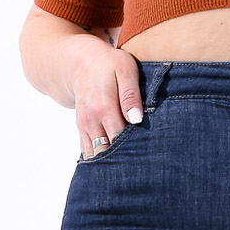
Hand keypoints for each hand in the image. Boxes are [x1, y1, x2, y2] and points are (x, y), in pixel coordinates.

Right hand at [64, 33, 144, 155]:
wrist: (80, 61)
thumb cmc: (108, 63)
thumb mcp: (125, 70)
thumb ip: (131, 95)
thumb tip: (136, 120)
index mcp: (104, 107)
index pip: (120, 138)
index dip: (134, 148)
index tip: (148, 153)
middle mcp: (91, 120)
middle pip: (107, 151)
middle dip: (123, 160)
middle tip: (141, 166)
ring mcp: (84, 126)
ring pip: (96, 154)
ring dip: (111, 162)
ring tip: (128, 167)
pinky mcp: (82, 129)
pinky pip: (89, 151)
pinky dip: (100, 159)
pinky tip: (114, 163)